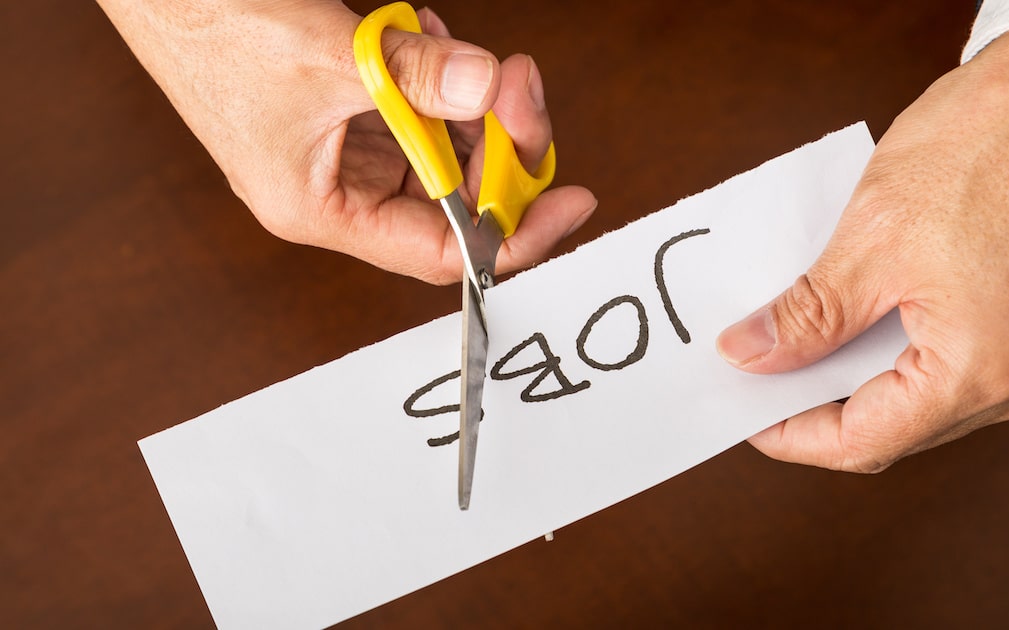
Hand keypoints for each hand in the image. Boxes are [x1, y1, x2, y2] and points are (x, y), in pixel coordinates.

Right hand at [96, 0, 595, 283]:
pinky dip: (439, 75)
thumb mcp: (328, 55)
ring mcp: (347, 150)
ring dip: (471, 101)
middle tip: (522, 87)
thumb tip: (491, 85)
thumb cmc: (209, 29)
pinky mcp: (351, 110)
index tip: (569, 202)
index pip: (443, 251)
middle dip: (501, 143)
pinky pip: (422, 108)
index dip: (515, 232)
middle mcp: (339, 192)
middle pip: (456, 197)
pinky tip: (429, 36)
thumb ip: (417, 75)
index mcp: (321, 212)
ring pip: (445, 148)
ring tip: (467, 54)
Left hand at [716, 30, 1008, 471]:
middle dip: (822, 403)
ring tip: (802, 336)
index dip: (792, 435)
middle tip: (761, 365)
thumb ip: (808, 315)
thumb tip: (750, 354)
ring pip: (929, 398)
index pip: (866, 442)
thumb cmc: (991, 142)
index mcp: (986, 368)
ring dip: (862, 374)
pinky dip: (904, 349)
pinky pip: (962, 362)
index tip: (744, 410)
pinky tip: (860, 314)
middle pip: (899, 427)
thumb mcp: (873, 236)